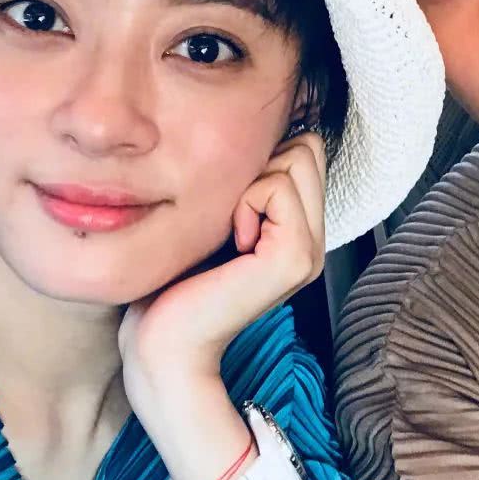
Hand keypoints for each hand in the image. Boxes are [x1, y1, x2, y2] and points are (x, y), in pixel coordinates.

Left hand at [119, 131, 326, 409]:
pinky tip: (233, 243)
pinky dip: (245, 203)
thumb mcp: (218, 217)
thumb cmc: (174, 280)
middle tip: (232, 219)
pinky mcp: (295, 258)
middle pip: (307, 146)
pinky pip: (277, 188)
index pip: (306, 147)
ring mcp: (311, 251)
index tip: (231, 208)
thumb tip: (255, 135)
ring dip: (250, 185)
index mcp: (300, 230)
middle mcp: (316, 239)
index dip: (263, 159)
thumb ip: (247, 184)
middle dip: (261, 165)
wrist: (162, 344)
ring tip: (232, 233)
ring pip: (296, 159)